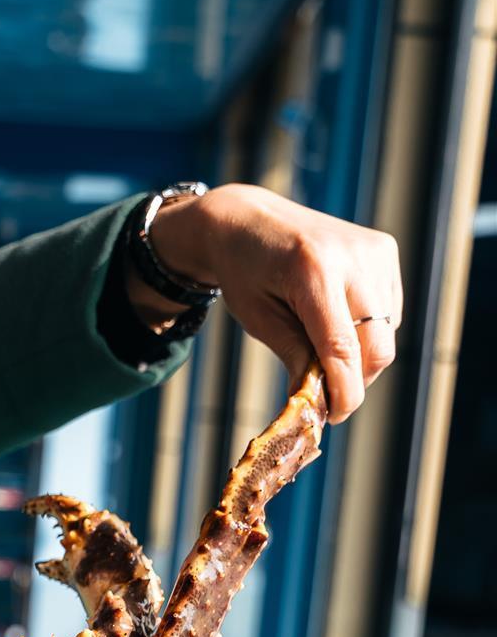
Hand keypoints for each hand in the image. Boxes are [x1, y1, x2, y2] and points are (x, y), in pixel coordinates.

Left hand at [138, 183, 401, 423]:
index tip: (334, 416)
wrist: (249, 219)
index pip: (343, 350)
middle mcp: (353, 257)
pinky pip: (389, 312)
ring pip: (387, 333)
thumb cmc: (246, 273)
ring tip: (321, 348)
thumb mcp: (259, 320)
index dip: (343, 392)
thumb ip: (294, 358)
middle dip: (355, 380)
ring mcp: (374, 251)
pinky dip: (368, 330)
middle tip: (327, 394)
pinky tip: (337, 320)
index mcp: (314, 272)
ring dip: (360, 356)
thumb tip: (318, 405)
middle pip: (377, 347)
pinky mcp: (385, 250)